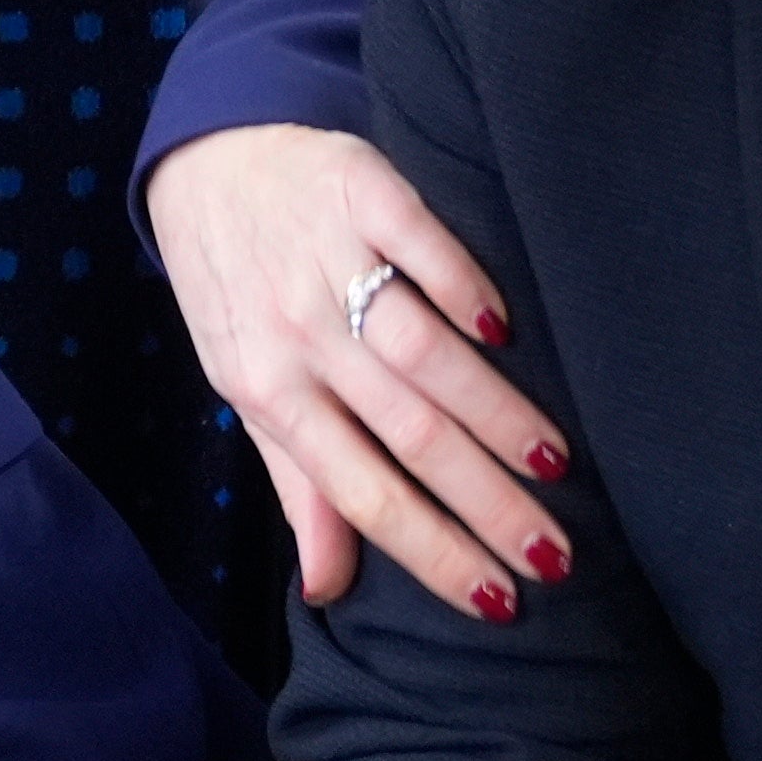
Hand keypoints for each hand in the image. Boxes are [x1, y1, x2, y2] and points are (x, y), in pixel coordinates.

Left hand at [150, 123, 573, 615]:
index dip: (432, 550)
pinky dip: (458, 285)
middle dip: (485, 502)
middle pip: (406, 432)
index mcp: (270, 393)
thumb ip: (298, 485)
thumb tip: (327, 590)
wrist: (206, 161)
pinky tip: (505, 329)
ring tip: (551, 462)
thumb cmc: (239, 290)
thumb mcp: (249, 390)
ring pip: (419, 350)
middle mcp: (298, 334)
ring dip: (490, 410)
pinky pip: (415, 242)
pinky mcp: (358, 189)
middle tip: (555, 553)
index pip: (361, 492)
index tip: (501, 599)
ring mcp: (329, 260)